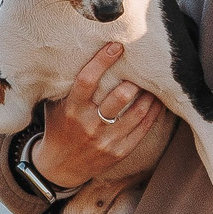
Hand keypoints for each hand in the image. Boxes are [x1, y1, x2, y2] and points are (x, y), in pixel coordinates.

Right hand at [33, 42, 164, 189]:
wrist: (60, 167)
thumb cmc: (58, 127)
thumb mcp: (54, 106)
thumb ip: (65, 84)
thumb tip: (79, 52)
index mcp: (72, 109)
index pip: (87, 80)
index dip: (102, 61)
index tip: (116, 46)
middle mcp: (89, 124)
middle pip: (119, 97)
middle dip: (133, 79)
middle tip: (142, 65)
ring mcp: (106, 140)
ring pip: (137, 112)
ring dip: (149, 94)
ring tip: (154, 81)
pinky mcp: (119, 152)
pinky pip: (143, 128)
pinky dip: (153, 112)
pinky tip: (158, 101)